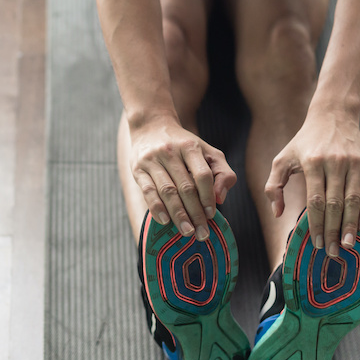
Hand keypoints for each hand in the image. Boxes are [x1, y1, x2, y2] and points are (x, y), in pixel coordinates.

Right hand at [129, 115, 236, 240]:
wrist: (151, 126)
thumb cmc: (184, 145)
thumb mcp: (208, 152)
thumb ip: (221, 173)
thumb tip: (220, 199)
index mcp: (190, 146)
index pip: (202, 175)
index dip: (208, 196)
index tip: (211, 215)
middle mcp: (170, 152)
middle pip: (185, 187)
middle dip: (195, 213)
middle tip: (202, 233)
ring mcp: (152, 160)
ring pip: (167, 191)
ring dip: (178, 214)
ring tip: (187, 232)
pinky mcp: (138, 169)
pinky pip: (148, 191)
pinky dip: (156, 208)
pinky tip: (165, 221)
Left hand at [264, 109, 359, 258]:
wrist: (333, 115)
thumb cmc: (303, 141)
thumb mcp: (282, 159)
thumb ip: (273, 186)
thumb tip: (277, 212)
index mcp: (312, 163)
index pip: (315, 201)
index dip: (316, 224)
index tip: (316, 243)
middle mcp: (334, 163)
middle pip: (335, 204)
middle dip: (333, 230)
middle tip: (333, 252)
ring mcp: (353, 164)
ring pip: (353, 201)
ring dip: (351, 225)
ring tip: (348, 245)